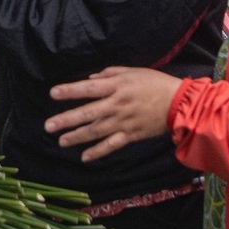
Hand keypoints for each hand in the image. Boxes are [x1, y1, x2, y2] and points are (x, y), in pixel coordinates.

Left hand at [45, 67, 186, 160]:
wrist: (180, 104)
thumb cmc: (155, 83)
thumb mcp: (133, 72)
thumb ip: (110, 74)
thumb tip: (91, 78)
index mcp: (117, 86)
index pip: (89, 88)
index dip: (70, 91)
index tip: (53, 94)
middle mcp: (117, 105)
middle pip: (88, 113)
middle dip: (67, 120)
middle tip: (48, 126)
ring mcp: (124, 122)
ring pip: (96, 131)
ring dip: (77, 137)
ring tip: (61, 141)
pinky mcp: (131, 135)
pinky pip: (112, 145)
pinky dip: (98, 152)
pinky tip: (85, 156)